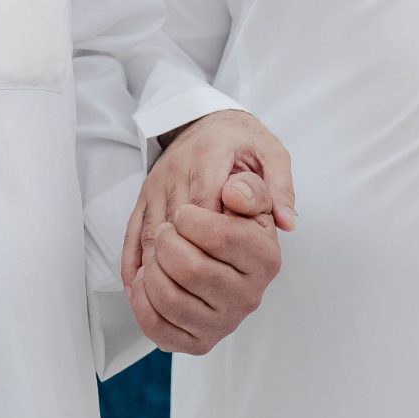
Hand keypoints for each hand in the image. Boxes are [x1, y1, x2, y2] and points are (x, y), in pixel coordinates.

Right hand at [123, 107, 296, 287]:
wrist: (204, 118)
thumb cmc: (241, 140)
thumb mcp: (270, 153)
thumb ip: (279, 186)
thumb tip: (286, 222)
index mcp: (209, 157)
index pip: (205, 204)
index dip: (211, 239)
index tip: (223, 269)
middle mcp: (176, 171)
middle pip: (175, 223)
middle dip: (184, 261)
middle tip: (197, 295)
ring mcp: (156, 185)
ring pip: (152, 231)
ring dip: (157, 267)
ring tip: (167, 299)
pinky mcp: (144, 195)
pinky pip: (133, 230)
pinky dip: (132, 260)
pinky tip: (137, 286)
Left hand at [125, 170, 281, 353]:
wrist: (227, 257)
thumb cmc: (236, 224)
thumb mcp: (252, 195)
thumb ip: (249, 189)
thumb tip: (234, 195)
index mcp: (266, 259)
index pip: (222, 238)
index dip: (190, 220)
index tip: (183, 214)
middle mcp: (249, 297)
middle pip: (191, 270)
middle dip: (166, 242)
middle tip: (165, 231)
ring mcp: (224, 323)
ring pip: (171, 299)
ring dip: (152, 269)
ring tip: (157, 253)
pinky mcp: (199, 342)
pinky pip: (159, 329)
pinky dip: (142, 302)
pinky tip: (147, 280)